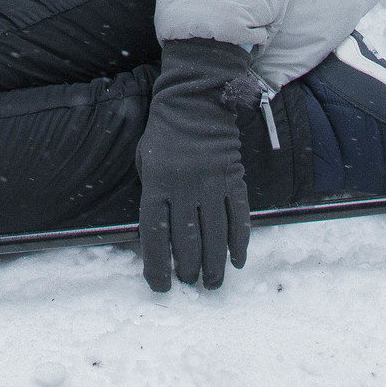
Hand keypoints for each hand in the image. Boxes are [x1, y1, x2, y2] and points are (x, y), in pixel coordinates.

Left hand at [137, 39, 255, 291]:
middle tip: (189, 284)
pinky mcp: (233, 179)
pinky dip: (240, 242)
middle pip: (187, 240)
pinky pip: (239, 217)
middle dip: (187, 269)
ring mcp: (211, 184)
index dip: (157, 265)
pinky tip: (237, 260)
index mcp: (157, 183)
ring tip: (213, 283)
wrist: (195, 100)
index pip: (154, 234)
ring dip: (214, 264)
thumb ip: (153, 195)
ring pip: (215, 235)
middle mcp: (184, 187)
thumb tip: (159, 235)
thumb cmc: (164, 134)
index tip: (160, 286)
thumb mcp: (145, 161)